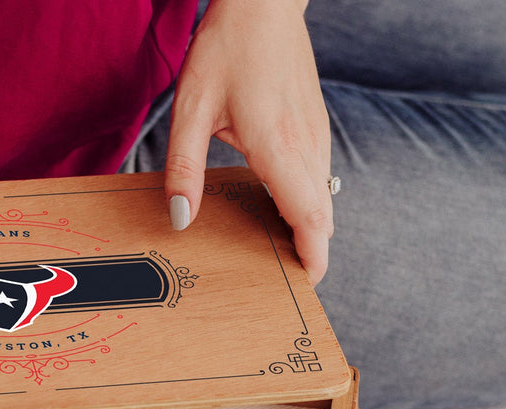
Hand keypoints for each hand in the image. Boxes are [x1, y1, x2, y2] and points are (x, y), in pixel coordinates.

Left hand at [164, 0, 332, 284]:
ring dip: (307, 228)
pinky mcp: (316, 126)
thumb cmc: (227, 48)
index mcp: (279, 147)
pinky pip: (318, 178)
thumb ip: (185, 168)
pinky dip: (307, 203)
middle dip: (308, 253)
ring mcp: (317, 135)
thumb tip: (181, 220)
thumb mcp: (191, 108)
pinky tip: (275, 208)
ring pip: (323, 198)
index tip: (303, 285)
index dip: (312, 257)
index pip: (310, 218)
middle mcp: (306, 146)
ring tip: (275, 253)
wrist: (265, 2)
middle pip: (322, 217)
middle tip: (279, 281)